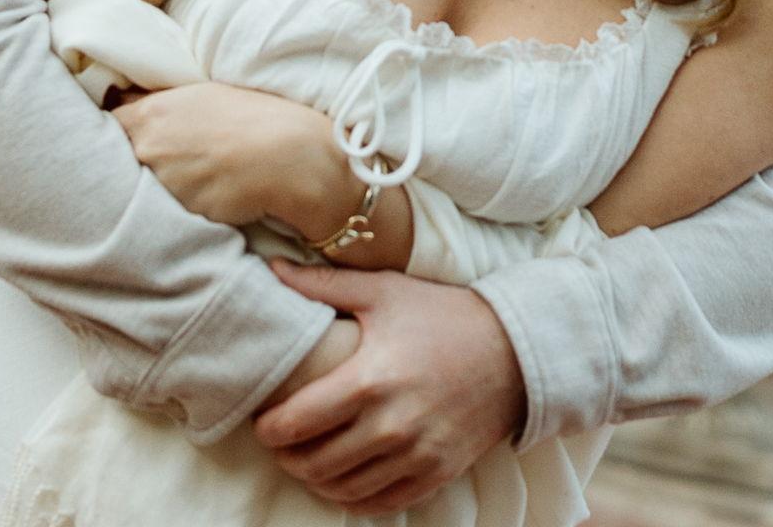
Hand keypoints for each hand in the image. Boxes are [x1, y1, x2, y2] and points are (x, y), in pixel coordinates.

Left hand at [112, 83, 350, 233]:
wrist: (288, 155)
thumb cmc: (251, 117)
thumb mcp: (201, 95)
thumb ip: (158, 105)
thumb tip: (124, 104)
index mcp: (150, 114)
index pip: (105, 129)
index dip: (108, 139)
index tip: (114, 144)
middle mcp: (147, 149)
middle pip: (116, 165)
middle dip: (128, 168)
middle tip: (155, 166)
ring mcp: (161, 185)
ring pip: (140, 194)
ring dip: (151, 193)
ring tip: (186, 183)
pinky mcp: (178, 216)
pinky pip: (165, 216)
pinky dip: (175, 212)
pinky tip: (201, 201)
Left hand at [253, 261, 527, 513]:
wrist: (511, 349)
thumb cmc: (442, 315)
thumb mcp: (384, 290)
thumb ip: (324, 285)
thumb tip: (272, 269)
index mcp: (370, 379)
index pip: (297, 422)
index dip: (268, 428)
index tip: (261, 420)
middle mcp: (391, 425)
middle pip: (314, 463)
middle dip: (286, 456)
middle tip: (278, 440)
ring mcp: (415, 455)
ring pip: (343, 489)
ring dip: (314, 479)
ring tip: (305, 458)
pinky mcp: (435, 474)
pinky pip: (379, 503)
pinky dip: (352, 497)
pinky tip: (341, 479)